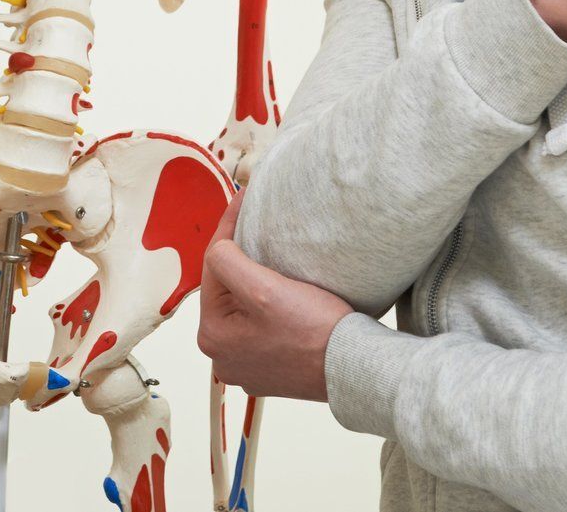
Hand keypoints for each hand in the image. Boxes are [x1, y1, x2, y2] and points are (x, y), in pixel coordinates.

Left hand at [197, 191, 352, 400]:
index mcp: (212, 335)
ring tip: (270, 254)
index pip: (214, 266)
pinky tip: (283, 291)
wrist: (355, 366)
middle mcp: (222, 355)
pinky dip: (269, 305)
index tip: (241, 200)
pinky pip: (260, 324)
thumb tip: (218, 245)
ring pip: (243, 305)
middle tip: (256, 223)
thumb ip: (227, 261)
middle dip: (241, 257)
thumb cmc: (314, 332)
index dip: (229, 229)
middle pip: (227, 287)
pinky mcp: (268, 366)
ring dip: (256, 280)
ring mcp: (245, 363)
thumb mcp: (264, 289)